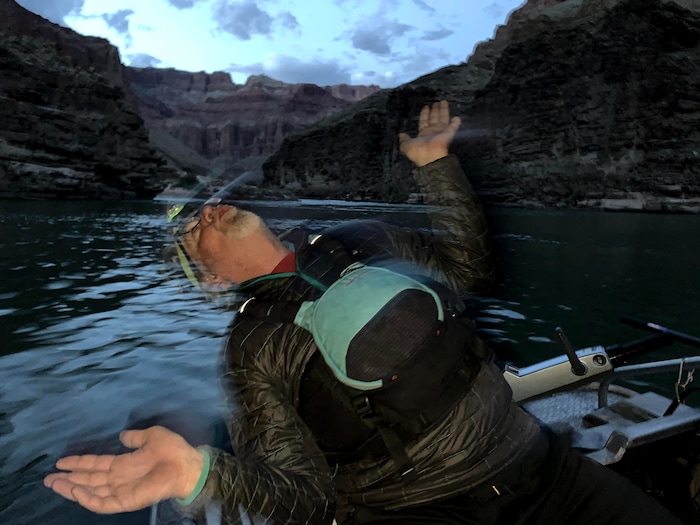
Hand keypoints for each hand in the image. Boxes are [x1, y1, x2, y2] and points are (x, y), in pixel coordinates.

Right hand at [43, 426, 204, 513]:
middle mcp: (119, 478)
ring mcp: (121, 491)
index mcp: (125, 464)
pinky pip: (101, 503)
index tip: (61, 461)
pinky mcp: (124, 501)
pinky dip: (86, 498)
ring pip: (90, 492)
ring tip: (54, 483)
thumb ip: (135, 437)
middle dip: (68, 478)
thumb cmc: (172, 450)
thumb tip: (123, 435)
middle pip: (88, 480)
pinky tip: (74, 490)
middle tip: (48, 477)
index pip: (96, 465)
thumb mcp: (151, 436)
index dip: (79, 463)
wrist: (187, 465)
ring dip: (71, 488)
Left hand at [398, 100, 460, 166]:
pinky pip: (453, 127)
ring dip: (443, 111)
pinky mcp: (448, 134)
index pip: (424, 121)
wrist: (429, 157)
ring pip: (442, 119)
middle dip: (434, 110)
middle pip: (434, 118)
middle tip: (436, 102)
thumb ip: (404, 139)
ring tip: (443, 101)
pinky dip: (455, 123)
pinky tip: (457, 117)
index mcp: (423, 134)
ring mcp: (441, 133)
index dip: (425, 114)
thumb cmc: (417, 151)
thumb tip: (400, 134)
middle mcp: (432, 132)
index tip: (426, 106)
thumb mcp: (406, 146)